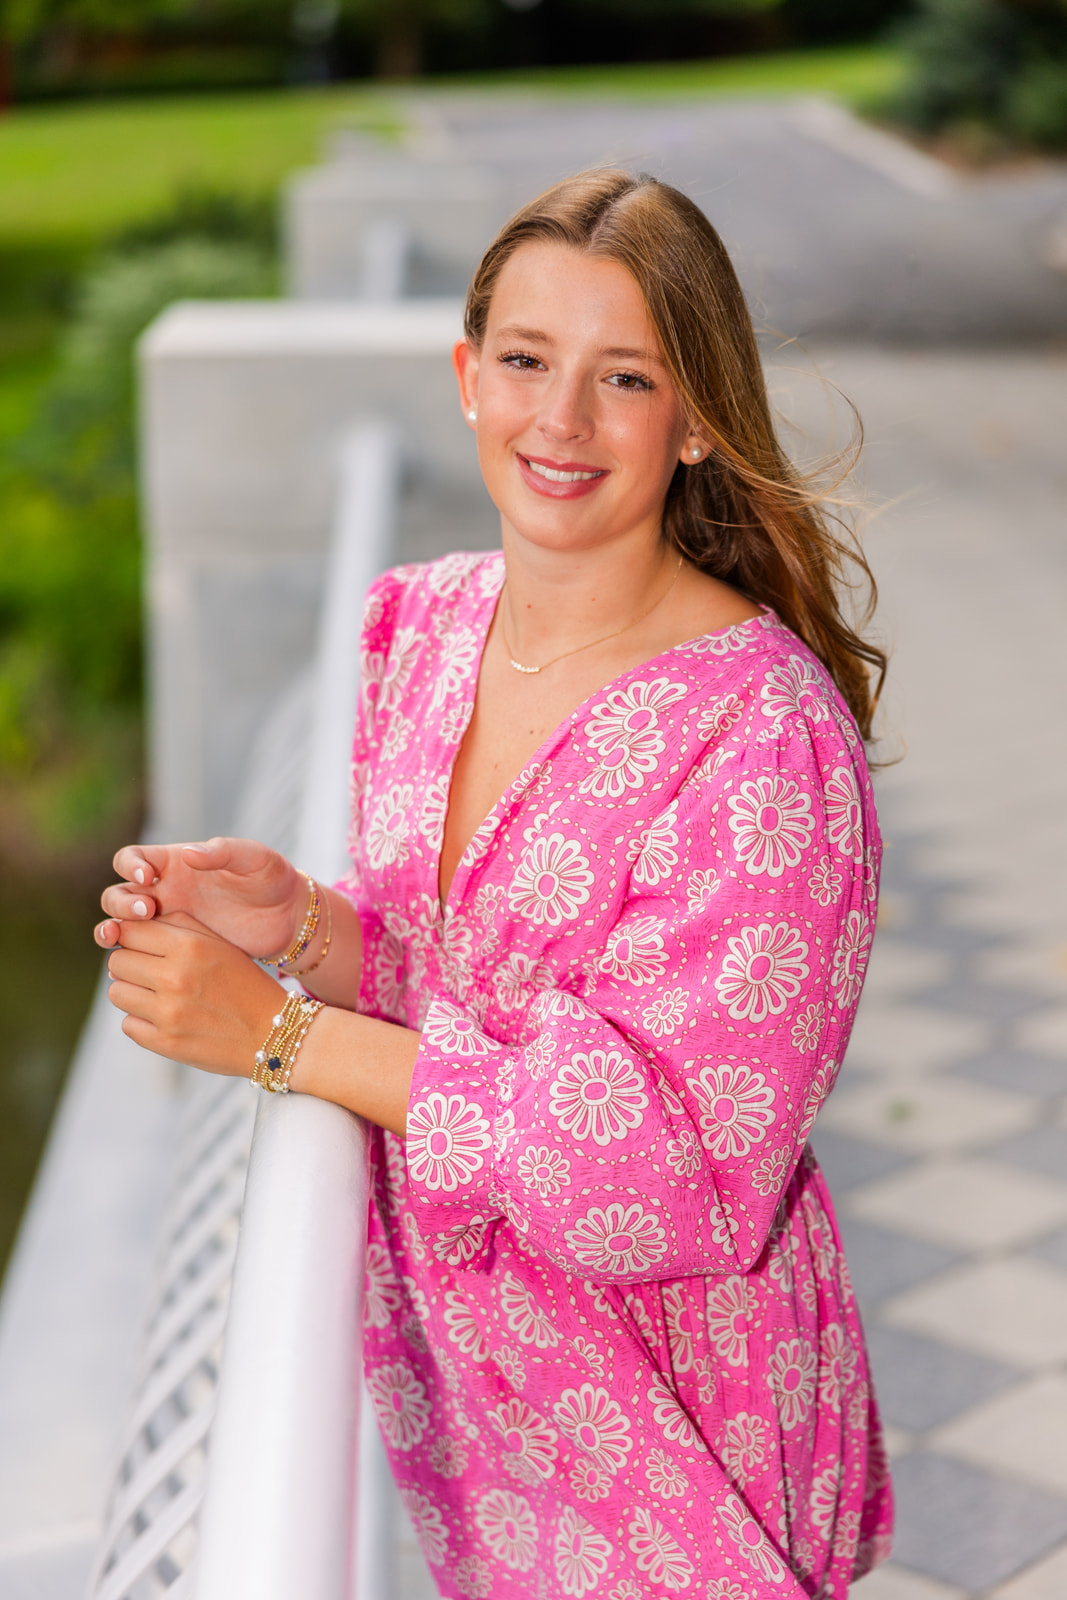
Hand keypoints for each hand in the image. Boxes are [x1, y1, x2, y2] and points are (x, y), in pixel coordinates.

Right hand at [96, 837, 305, 959]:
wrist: (288, 919)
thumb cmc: (272, 879)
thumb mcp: (254, 859)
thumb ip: (223, 852)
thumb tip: (188, 853)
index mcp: (176, 863)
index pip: (133, 859)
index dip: (130, 865)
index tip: (147, 877)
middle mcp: (164, 891)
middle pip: (119, 894)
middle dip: (123, 903)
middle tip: (148, 912)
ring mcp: (167, 922)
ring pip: (121, 924)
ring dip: (112, 928)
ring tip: (117, 936)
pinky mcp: (175, 949)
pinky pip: (140, 953)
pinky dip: (127, 956)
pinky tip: (130, 964)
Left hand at [105, 909, 285, 1074]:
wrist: (272, 1033)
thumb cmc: (244, 982)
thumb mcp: (219, 943)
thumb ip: (178, 925)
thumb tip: (130, 924)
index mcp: (189, 946)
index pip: (128, 930)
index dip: (131, 936)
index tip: (141, 945)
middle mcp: (175, 977)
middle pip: (116, 962)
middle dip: (130, 965)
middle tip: (150, 972)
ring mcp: (168, 1012)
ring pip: (116, 993)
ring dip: (133, 993)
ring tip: (157, 995)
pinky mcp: (164, 1042)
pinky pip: (128, 1024)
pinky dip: (142, 1021)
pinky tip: (166, 1018)